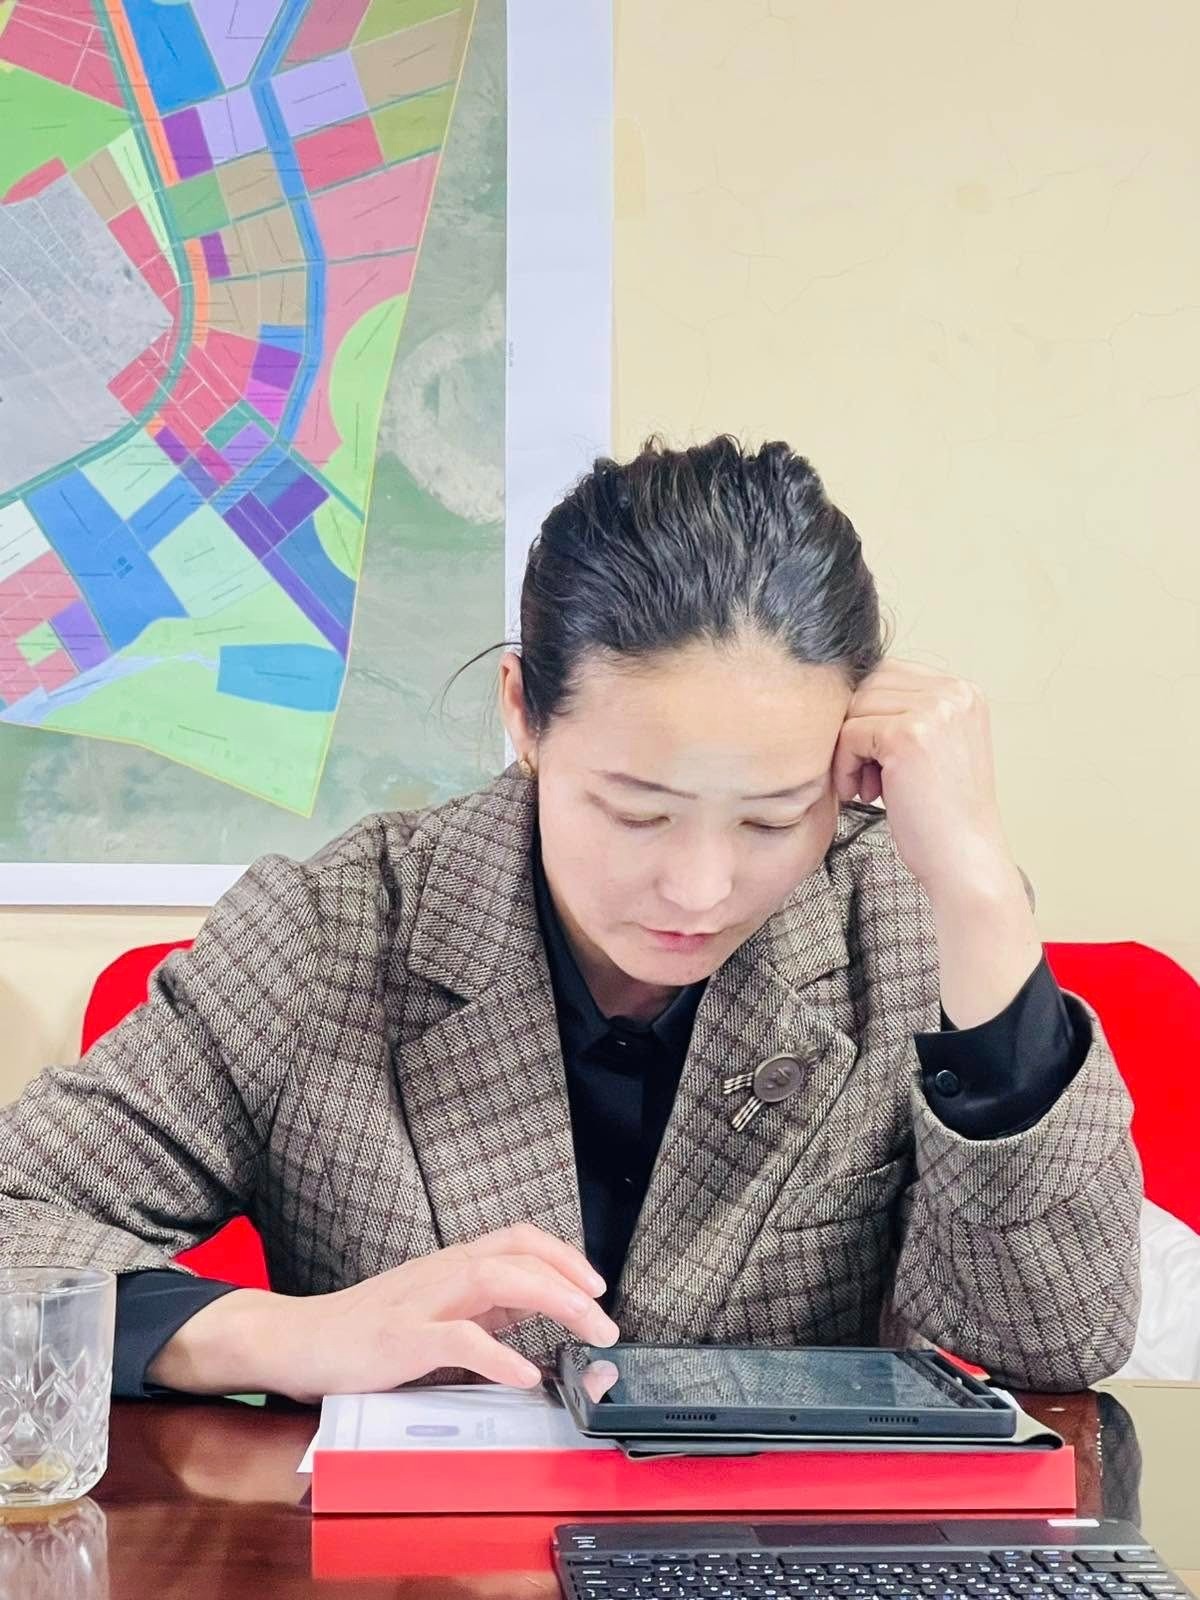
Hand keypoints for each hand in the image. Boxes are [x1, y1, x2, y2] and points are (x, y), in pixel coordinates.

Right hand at [149, 1223, 618, 1402]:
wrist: (293, 1340)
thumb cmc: (361, 1333)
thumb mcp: (430, 1315)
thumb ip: (476, 1315)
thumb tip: (529, 1324)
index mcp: (449, 1266)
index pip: (517, 1240)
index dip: (563, 1255)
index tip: (596, 1285)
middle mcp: (440, 1272)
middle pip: (518, 1255)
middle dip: (572, 1282)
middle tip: (606, 1320)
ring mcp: (421, 1302)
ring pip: (498, 1280)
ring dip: (552, 1302)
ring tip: (585, 1332)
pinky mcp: (400, 1338)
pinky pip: (458, 1339)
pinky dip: (498, 1354)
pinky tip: (524, 1374)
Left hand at [831, 658, 1043, 1026]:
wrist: (963, 860)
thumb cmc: (940, 814)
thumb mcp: (933, 749)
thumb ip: (906, 713)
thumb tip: (846, 690)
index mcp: (964, 692)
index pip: (890, 674)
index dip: (870, 714)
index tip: (877, 759)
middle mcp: (954, 692)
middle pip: (870, 685)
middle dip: (857, 729)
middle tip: (867, 777)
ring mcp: (934, 710)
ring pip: (855, 708)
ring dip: (849, 749)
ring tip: (867, 787)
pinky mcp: (907, 735)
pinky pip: (849, 734)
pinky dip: (845, 765)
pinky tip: (862, 793)